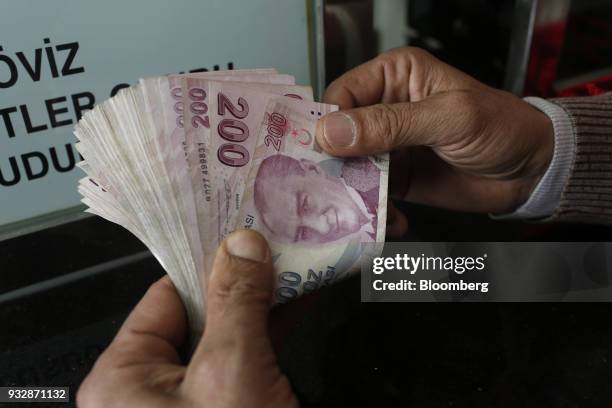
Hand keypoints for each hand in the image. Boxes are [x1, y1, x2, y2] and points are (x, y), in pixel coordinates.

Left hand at [77, 230, 298, 407]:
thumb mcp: (230, 372)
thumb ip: (236, 302)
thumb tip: (242, 247)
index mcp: (123, 380)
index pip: (168, 296)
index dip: (209, 261)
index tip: (242, 232)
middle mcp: (151, 392)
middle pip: (202, 313)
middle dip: (244, 279)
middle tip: (275, 240)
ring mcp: (194, 404)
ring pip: (230, 334)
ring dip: (264, 302)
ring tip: (294, 263)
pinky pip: (248, 359)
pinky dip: (273, 330)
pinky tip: (296, 302)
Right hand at [316, 47, 553, 220]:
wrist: (529, 171)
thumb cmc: (500, 126)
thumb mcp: (449, 118)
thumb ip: (391, 124)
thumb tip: (331, 131)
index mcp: (394, 76)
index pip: (343, 94)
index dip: (328, 121)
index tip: (323, 152)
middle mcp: (383, 109)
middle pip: (337, 134)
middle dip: (333, 162)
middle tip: (331, 187)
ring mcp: (386, 147)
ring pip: (348, 168)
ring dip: (352, 192)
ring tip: (364, 210)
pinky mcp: (393, 178)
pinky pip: (368, 194)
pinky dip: (374, 211)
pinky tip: (393, 220)